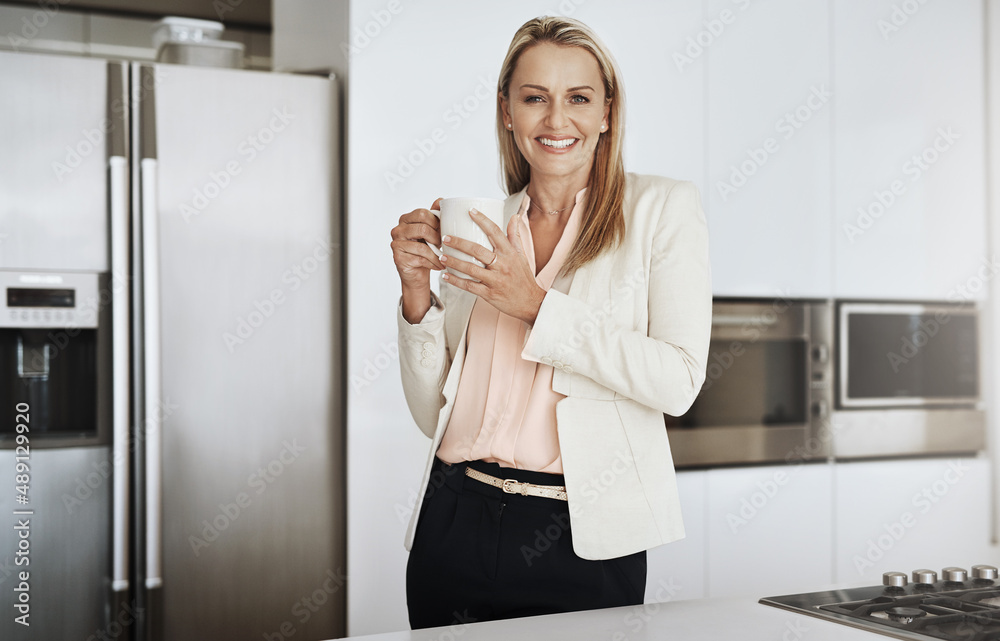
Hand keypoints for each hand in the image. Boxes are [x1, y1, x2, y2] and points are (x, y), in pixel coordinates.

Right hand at [391, 199, 444, 322]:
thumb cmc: (426, 250)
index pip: (422, 213)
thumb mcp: (432, 231)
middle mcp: (398, 229)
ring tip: (443, 258)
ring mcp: (396, 244)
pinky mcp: (398, 258)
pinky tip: (438, 265)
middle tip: (443, 245)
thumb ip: (435, 216)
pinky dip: (433, 263)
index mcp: (406, 219)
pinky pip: (420, 259)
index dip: (436, 222)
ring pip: (422, 246)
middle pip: (422, 228)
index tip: (442, 230)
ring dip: (437, 254)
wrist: (417, 273)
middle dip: (437, 238)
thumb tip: (441, 200)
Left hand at [439, 209, 546, 325]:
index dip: (483, 220)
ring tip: (441, 257)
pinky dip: (456, 281)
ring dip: (454, 262)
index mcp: (510, 253)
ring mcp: (495, 280)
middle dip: (459, 243)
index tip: (470, 211)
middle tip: (445, 238)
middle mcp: (503, 265)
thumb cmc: (524, 278)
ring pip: (471, 269)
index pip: (495, 232)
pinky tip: (446, 276)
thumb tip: (514, 216)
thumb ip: (515, 236)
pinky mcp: (489, 294)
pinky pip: (470, 286)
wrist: (531, 303)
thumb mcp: (522, 255)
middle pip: (478, 250)